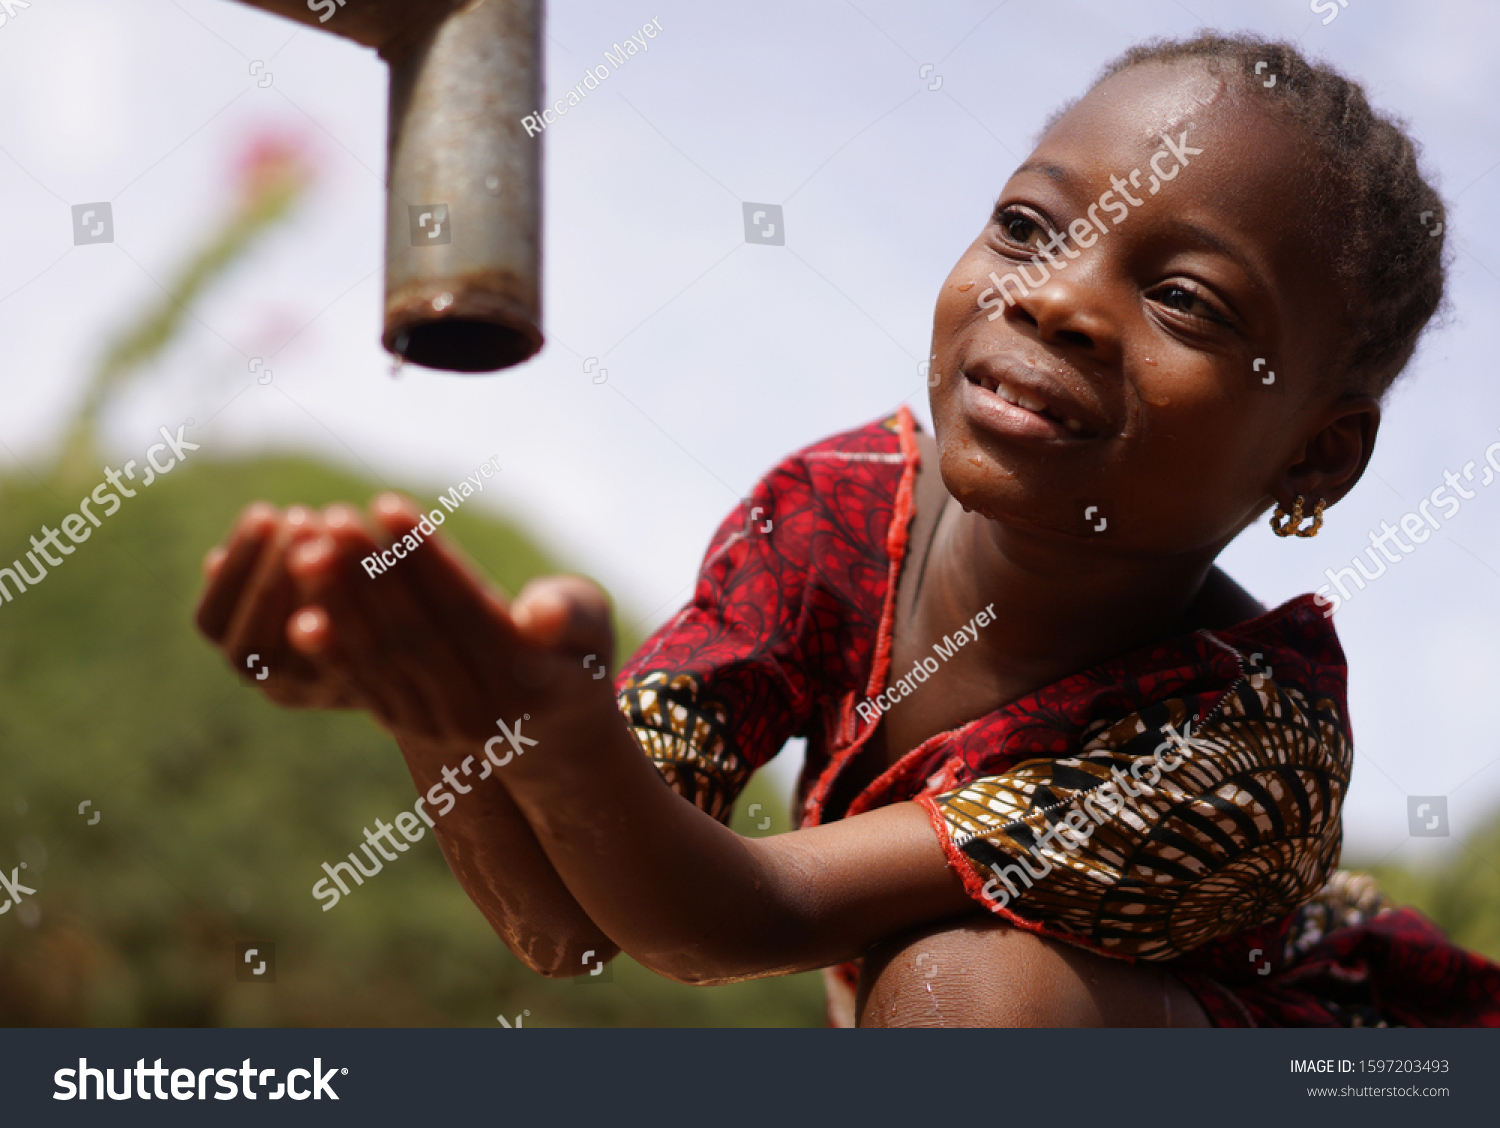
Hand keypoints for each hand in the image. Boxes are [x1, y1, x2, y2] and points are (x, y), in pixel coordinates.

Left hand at [195, 493, 617, 745]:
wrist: (550, 734)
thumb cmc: (573, 659)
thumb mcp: (593, 633)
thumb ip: (573, 615)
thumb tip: (535, 614)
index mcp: (526, 680)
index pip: (465, 608)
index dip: (424, 558)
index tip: (388, 505)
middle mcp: (476, 710)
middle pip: (413, 631)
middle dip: (369, 572)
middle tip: (335, 517)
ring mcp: (435, 723)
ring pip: (379, 657)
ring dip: (339, 603)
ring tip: (308, 547)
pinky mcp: (403, 723)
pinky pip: (358, 682)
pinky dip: (328, 647)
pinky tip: (296, 609)